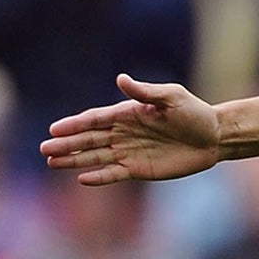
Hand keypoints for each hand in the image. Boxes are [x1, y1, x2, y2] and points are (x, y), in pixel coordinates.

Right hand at [40, 74, 220, 185]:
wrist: (214, 137)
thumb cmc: (194, 113)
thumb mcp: (172, 97)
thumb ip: (145, 92)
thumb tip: (121, 80)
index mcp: (127, 114)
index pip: (95, 119)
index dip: (75, 124)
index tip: (54, 129)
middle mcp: (123, 133)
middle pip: (89, 139)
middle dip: (66, 144)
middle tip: (44, 150)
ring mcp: (129, 152)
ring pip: (96, 157)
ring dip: (75, 160)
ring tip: (52, 162)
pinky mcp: (139, 169)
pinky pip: (114, 173)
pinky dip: (99, 177)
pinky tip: (82, 178)